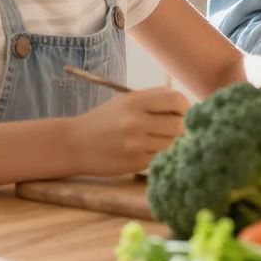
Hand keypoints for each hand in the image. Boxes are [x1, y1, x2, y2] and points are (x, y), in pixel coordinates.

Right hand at [67, 85, 188, 174]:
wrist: (73, 145)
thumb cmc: (105, 120)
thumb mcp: (126, 100)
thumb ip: (156, 97)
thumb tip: (186, 103)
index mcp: (135, 101)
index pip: (177, 101)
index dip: (184, 107)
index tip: (179, 113)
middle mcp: (135, 122)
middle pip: (180, 125)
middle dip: (180, 127)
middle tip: (171, 129)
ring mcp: (135, 144)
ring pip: (173, 143)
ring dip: (171, 142)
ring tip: (158, 140)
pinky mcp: (135, 163)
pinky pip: (162, 157)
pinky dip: (160, 154)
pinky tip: (148, 150)